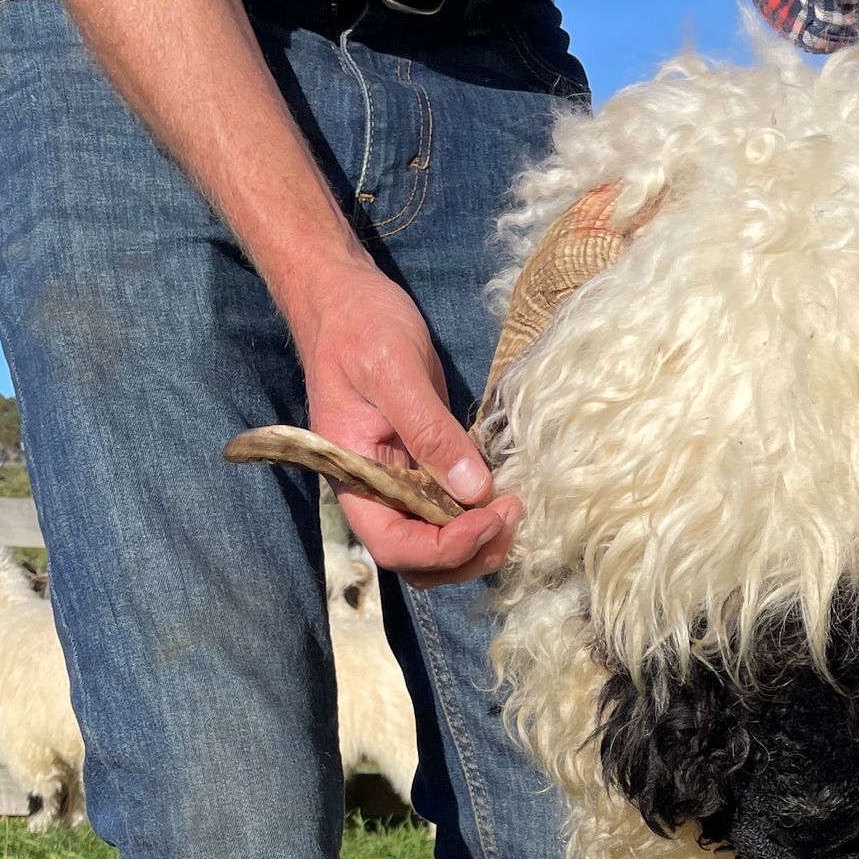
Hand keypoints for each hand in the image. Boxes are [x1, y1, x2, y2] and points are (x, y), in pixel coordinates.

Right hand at [293, 265, 520, 584]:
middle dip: (468, 553)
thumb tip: (472, 489)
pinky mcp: (422, 468)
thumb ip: (430, 431)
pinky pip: (450, 511)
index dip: (445, 548)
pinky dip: (479, 515)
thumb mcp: (394, 370)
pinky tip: (505, 493)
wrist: (345, 298)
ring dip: (478, 542)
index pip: (395, 546)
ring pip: (437, 545)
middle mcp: (374, 493)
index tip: (489, 517)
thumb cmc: (357, 326)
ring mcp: (398, 485)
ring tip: (513, 509)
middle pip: (419, 560)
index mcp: (353, 480)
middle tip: (512, 514)